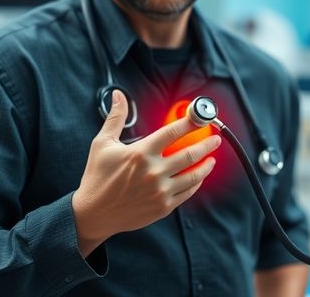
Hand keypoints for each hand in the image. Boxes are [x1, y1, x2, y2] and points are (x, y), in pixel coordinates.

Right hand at [72, 90, 220, 256]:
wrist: (93, 213)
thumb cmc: (97, 178)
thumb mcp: (102, 144)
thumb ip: (115, 118)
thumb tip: (118, 96)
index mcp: (141, 153)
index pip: (173, 132)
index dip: (190, 122)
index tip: (201, 118)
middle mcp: (153, 171)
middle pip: (189, 154)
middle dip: (206, 144)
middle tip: (216, 138)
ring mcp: (160, 190)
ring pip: (193, 175)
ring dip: (206, 164)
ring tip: (212, 158)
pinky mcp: (163, 207)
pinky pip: (187, 193)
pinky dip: (196, 183)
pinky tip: (199, 177)